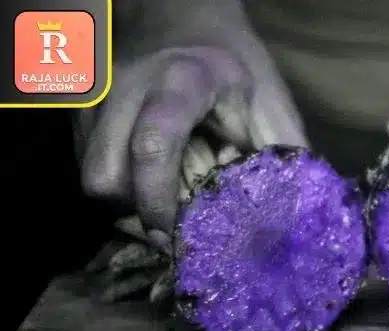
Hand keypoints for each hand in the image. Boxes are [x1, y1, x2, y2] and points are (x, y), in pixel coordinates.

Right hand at [75, 38, 306, 242]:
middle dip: (135, 214)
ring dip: (124, 206)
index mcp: (180, 82)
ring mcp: (94, 102)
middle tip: (168, 229)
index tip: (178, 232)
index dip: (160, 199)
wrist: (178, 16)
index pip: (154, 144)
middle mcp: (125, 90)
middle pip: (103, 175)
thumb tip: (292, 216)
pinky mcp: (78, 114)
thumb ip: (282, 154)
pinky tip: (146, 186)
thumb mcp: (267, 97)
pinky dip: (116, 190)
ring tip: (161, 208)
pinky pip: (87, 168)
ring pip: (90, 177)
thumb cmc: (231, 62)